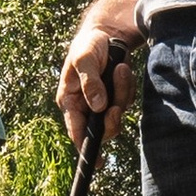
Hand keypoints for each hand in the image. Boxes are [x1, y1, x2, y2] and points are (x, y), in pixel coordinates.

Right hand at [57, 20, 135, 142]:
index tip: (97, 162)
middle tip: (116, 107)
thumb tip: (97, 107)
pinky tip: (122, 70)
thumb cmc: (89, 45)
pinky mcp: (114, 97)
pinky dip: (127, 87)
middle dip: (112, 117)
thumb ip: (89, 82)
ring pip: (115, 115)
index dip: (85, 148)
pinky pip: (125, 102)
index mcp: (69, 101)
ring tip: (119, 69)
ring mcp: (100, 103)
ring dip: (122, 93)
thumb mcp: (84, 59)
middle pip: (100, 129)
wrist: (106, 33)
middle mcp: (83, 106)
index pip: (76, 131)